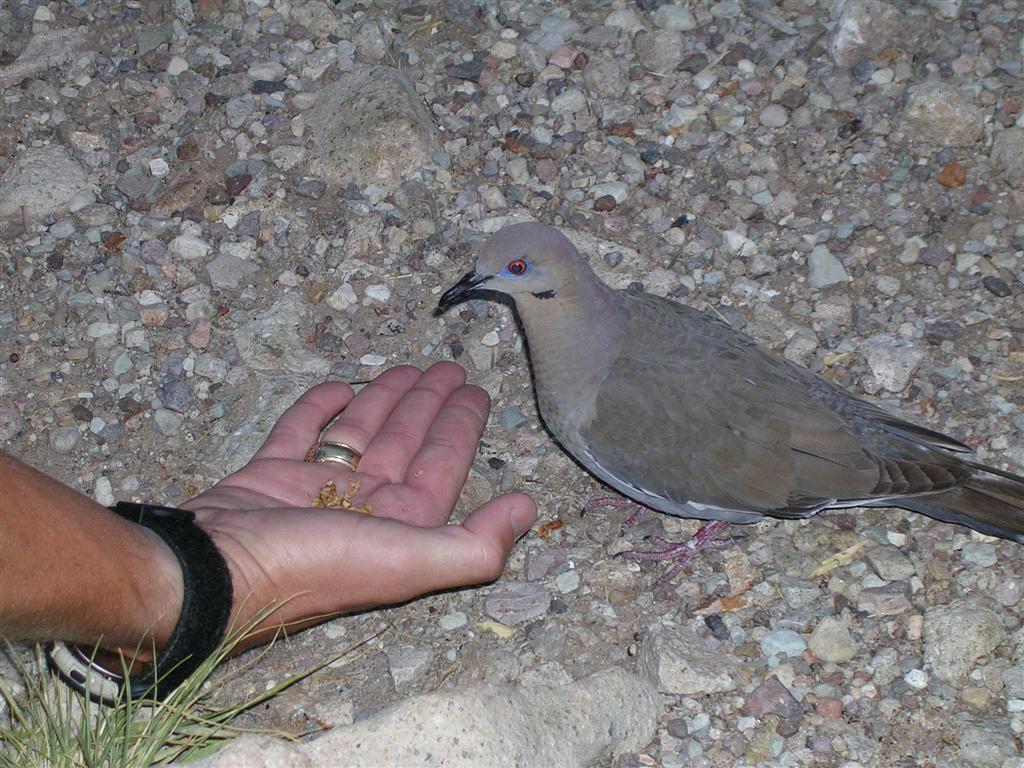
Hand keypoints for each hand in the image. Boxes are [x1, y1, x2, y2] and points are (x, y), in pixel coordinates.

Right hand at [181, 362, 536, 648]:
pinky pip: (300, 432)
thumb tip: (528, 509)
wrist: (212, 571)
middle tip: (447, 368)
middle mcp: (360, 510)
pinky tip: (337, 387)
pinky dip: (319, 409)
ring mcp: (310, 491)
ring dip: (382, 400)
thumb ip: (473, 545)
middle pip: (404, 444)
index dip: (460, 428)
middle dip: (427, 406)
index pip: (441, 467)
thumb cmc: (313, 566)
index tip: (476, 392)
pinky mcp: (267, 475)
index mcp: (397, 528)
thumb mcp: (407, 562)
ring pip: (357, 434)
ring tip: (404, 367)